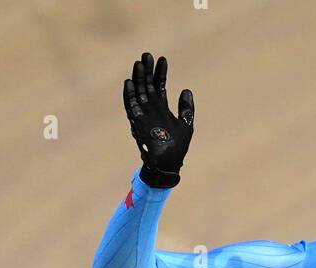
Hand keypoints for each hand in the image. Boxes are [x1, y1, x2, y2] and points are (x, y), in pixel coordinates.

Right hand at [123, 52, 193, 187]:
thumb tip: (186, 90)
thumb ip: (186, 109)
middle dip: (147, 70)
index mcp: (161, 108)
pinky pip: (131, 107)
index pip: (159, 86)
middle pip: (147, 85)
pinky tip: (129, 82)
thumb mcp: (186, 125)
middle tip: (147, 55)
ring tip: (139, 63)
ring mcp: (143, 115)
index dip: (161, 72)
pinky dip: (129, 95)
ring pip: (138, 93)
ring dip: (138, 78)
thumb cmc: (177, 148)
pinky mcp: (137, 124)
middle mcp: (151, 109)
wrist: (168, 165)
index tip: (163, 59)